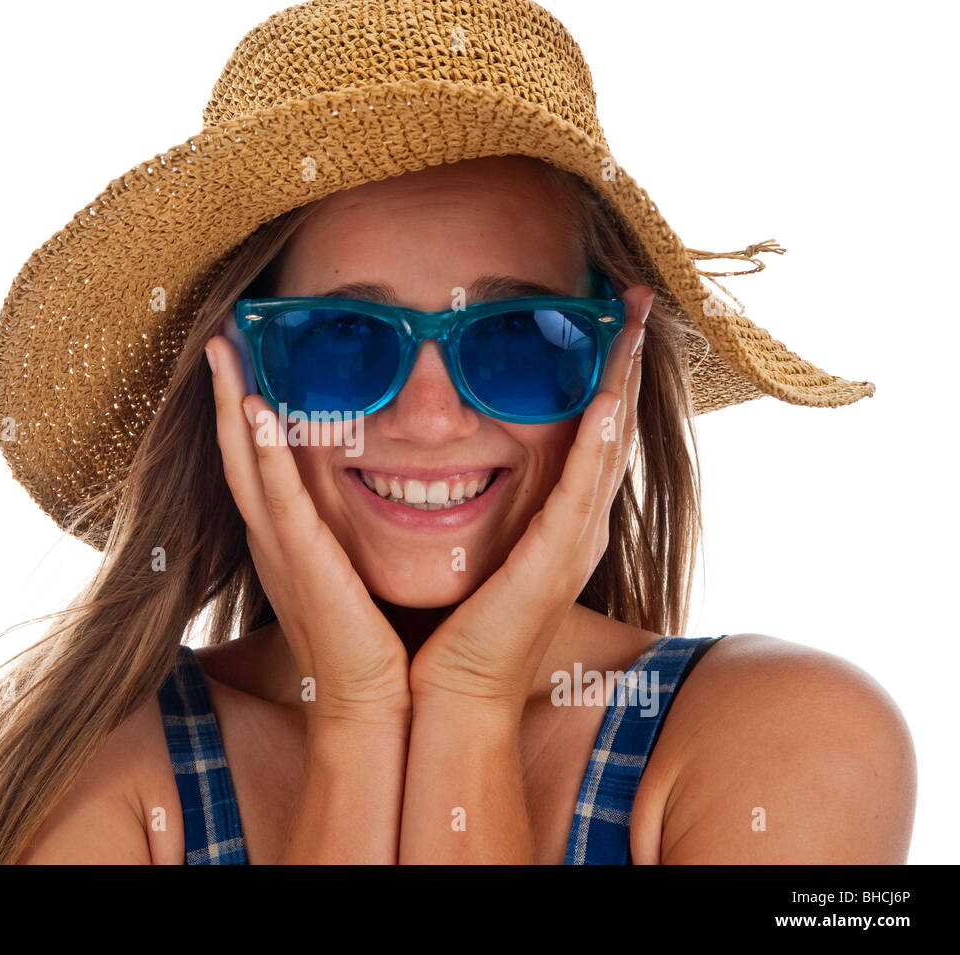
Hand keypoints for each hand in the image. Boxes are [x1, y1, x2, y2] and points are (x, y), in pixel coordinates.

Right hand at [205, 336, 412, 728]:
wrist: (374, 705)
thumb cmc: (377, 646)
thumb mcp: (359, 576)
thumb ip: (354, 538)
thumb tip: (390, 498)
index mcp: (287, 542)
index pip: (256, 464)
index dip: (242, 413)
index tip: (243, 362)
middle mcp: (272, 539)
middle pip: (236, 451)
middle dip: (224, 394)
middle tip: (219, 338)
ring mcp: (279, 549)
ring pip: (242, 462)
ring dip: (230, 404)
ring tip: (221, 350)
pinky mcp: (299, 561)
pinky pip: (274, 494)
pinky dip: (259, 450)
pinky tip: (253, 407)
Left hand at [408, 286, 653, 714]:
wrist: (444, 694)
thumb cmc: (446, 622)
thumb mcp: (458, 541)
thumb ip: (462, 497)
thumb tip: (431, 445)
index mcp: (555, 520)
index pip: (587, 428)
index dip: (601, 369)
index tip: (602, 311)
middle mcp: (576, 526)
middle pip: (612, 424)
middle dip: (625, 357)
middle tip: (632, 295)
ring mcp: (573, 544)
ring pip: (610, 443)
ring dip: (623, 377)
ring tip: (631, 318)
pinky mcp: (556, 565)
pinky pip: (584, 490)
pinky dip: (597, 441)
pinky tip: (606, 397)